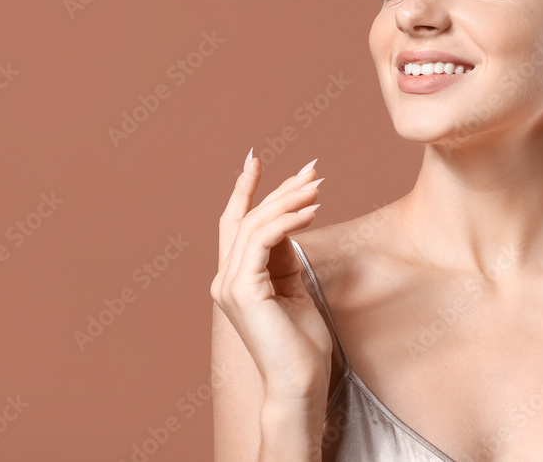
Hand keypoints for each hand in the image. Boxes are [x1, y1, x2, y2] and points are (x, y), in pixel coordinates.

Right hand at [211, 150, 332, 402]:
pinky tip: (312, 211)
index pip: (234, 224)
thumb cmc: (301, 343)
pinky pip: (263, 240)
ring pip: (255, 224)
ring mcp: (230, 285)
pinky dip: (288, 220)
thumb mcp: (293, 288)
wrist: (299, 383)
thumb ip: (284, 256)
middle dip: (279, 189)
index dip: (243, 189)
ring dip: (290, 200)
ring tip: (318, 187)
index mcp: (234, 279)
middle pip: (247, 218)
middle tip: (312, 169)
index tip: (255, 159)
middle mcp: (225, 279)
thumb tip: (292, 218)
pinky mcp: (243, 290)